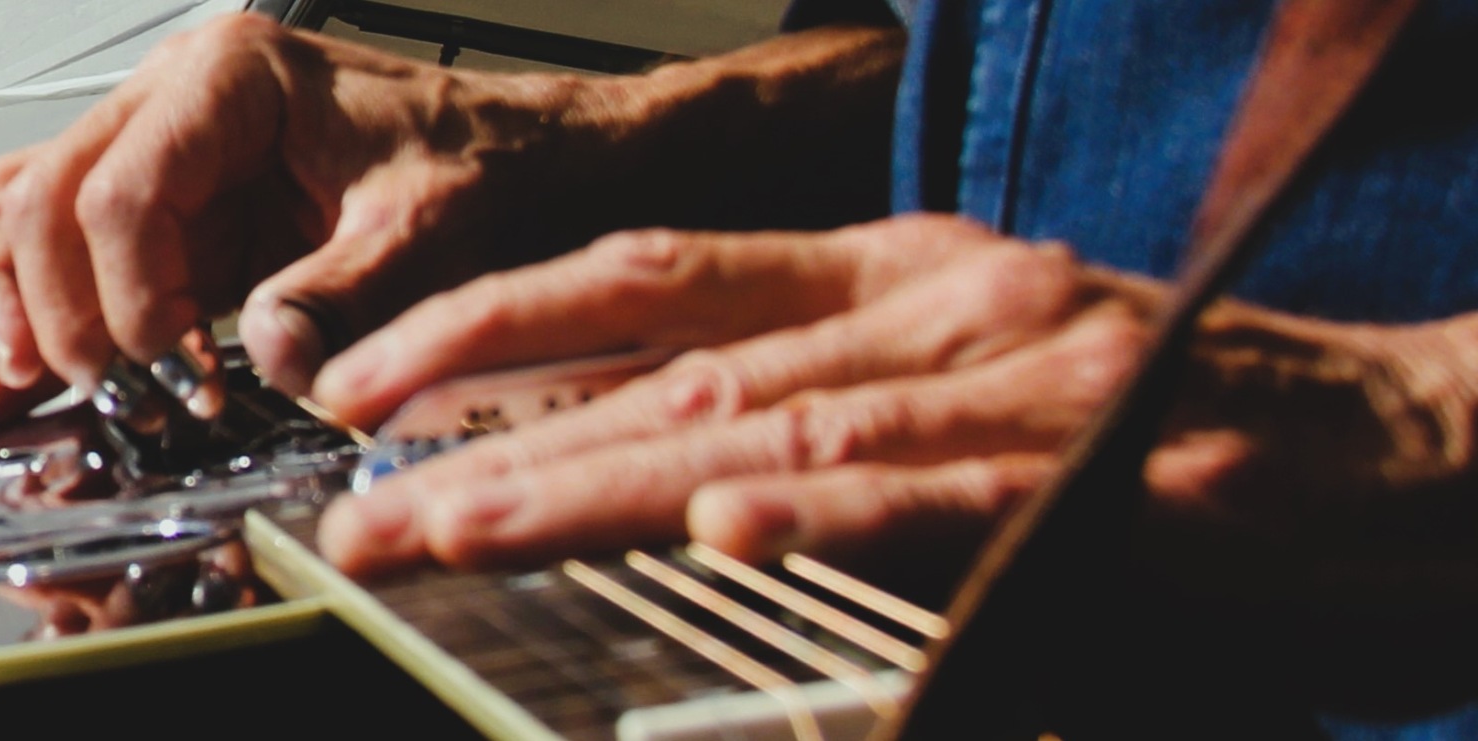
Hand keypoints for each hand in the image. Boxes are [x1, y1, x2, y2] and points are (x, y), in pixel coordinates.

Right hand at [0, 15, 904, 442]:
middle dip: (59, 314)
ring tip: (24, 394)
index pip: (122, 193)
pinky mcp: (173, 215)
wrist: (544, 163)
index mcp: (234, 76)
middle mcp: (178, 100)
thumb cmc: (499, 170)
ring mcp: (164, 152)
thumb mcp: (438, 236)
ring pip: (28, 213)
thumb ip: (351, 296)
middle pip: (48, 200)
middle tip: (104, 402)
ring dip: (14, 306)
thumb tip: (276, 358)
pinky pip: (63, 251)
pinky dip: (26, 311)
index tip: (171, 383)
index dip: (130, 304)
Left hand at [313, 215, 1477, 612]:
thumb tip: (668, 473)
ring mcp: (1019, 378)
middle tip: (358, 510)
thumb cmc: (1169, 412)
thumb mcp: (970, 371)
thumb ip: (826, 407)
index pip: (651, 280)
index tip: (370, 388)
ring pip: (769, 427)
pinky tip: (731, 529)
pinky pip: (949, 490)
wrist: (1402, 434)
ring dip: (602, 485)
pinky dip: (835, 508)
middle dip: (496, 445)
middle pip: (673, 369)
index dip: (497, 326)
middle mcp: (933, 303)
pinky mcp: (1110, 468)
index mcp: (888, 272)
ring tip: (458, 531)